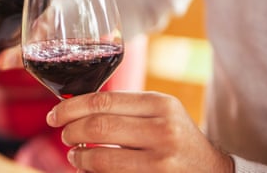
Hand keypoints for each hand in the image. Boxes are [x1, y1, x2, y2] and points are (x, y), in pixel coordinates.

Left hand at [46, 91, 233, 172]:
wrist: (212, 171)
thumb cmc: (176, 137)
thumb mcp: (159, 112)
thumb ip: (123, 107)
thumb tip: (74, 109)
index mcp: (159, 104)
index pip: (103, 101)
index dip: (71, 109)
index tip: (54, 115)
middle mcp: (163, 130)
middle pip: (98, 127)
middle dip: (71, 132)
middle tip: (64, 136)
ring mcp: (162, 161)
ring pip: (101, 158)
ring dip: (79, 158)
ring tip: (74, 156)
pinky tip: (88, 170)